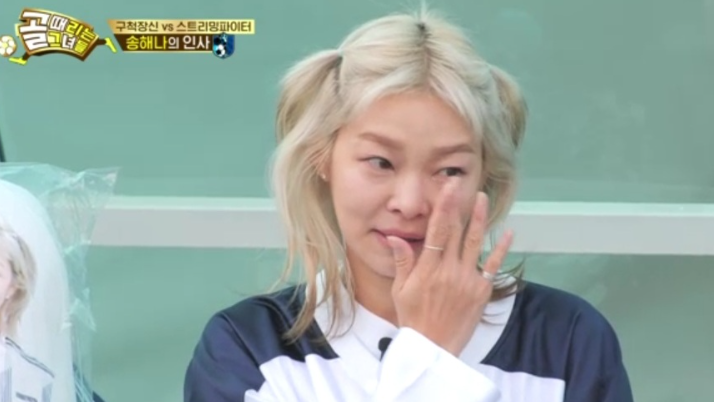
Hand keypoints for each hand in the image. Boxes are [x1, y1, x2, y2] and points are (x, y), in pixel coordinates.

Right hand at [387, 178, 513, 356]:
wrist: (433, 349)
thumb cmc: (413, 319)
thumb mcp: (400, 290)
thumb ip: (402, 262)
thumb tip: (395, 237)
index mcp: (427, 268)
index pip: (436, 230)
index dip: (443, 206)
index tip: (447, 188)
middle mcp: (449, 270)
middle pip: (456, 230)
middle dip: (459, 205)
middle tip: (461, 183)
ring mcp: (467, 280)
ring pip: (475, 242)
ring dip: (480, 218)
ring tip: (482, 198)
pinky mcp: (481, 291)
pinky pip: (493, 266)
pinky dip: (501, 249)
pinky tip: (508, 233)